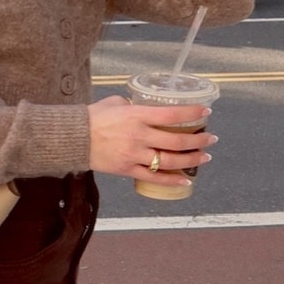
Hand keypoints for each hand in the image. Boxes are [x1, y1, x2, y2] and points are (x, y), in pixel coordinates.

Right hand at [87, 95, 215, 188]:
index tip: (206, 112)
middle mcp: (139, 136)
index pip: (172, 115)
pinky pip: (154, 178)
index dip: (192, 113)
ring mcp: (134, 155)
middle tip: (211, 138)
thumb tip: (146, 108)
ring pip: (169, 161)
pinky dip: (172, 181)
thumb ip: (134, 105)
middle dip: (198, 140)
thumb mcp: (115, 103)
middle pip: (176, 141)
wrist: (73, 139)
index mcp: (137, 116)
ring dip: (191, 159)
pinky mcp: (127, 170)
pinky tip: (187, 180)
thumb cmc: (93, 117)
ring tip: (205, 157)